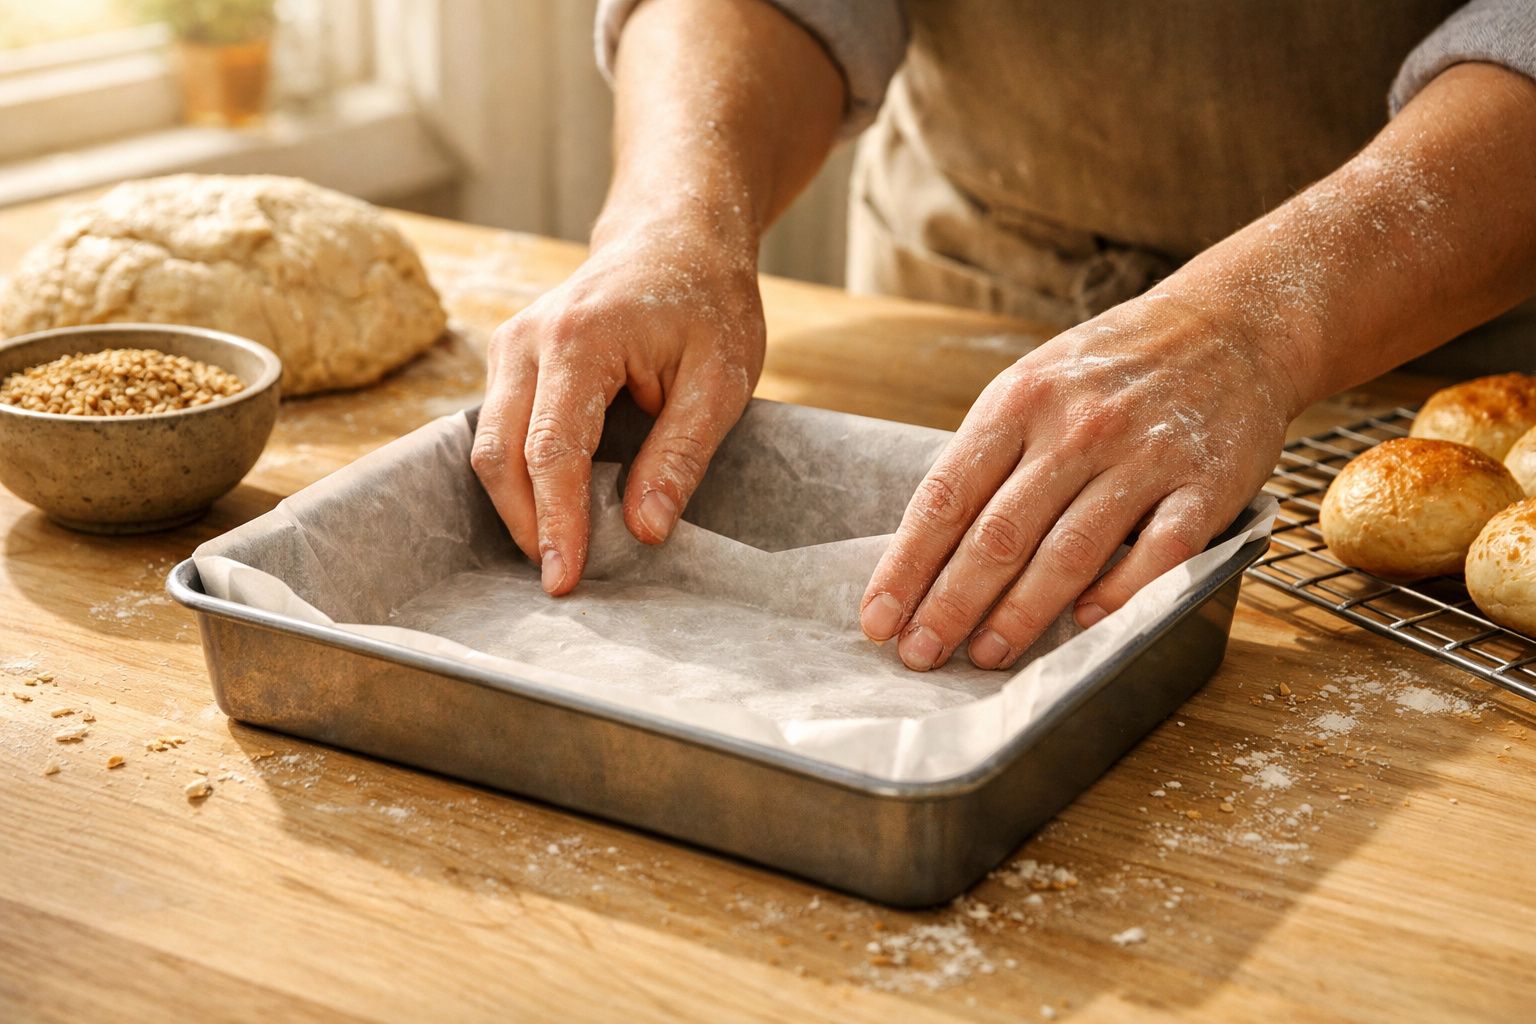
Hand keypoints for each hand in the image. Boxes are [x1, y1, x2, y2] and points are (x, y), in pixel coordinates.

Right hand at [471, 218, 763, 593]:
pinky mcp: (511, 359)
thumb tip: (644, 531)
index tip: (565, 580)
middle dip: (525, 525)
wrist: (677, 235)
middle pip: (499, 455)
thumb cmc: (707, 301)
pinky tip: (552, 511)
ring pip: (487, 446)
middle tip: (562, 580)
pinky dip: (518, 477)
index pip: (551, 452)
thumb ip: (680, 456)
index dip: (556, 524)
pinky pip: (497, 430)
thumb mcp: (721, 381)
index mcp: (580, 340)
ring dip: (517, 506)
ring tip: (560, 551)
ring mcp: (510, 347)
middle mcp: (527, 340)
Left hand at [859, 291, 1295, 670]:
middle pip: (998, 534)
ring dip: (1022, 614)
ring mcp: (1144, 456)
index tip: (878, 619)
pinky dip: (1120, 594)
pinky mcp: (1207, 484)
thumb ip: (989, 455)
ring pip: (1069, 553)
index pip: (945, 497)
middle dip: (950, 604)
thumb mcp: (1034, 383)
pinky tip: (1086, 625)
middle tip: (920, 654)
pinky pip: (1157, 553)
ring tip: (986, 655)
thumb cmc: (1114, 366)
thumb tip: (932, 547)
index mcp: (1019, 402)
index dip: (906, 566)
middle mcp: (1076, 428)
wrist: (1231, 324)